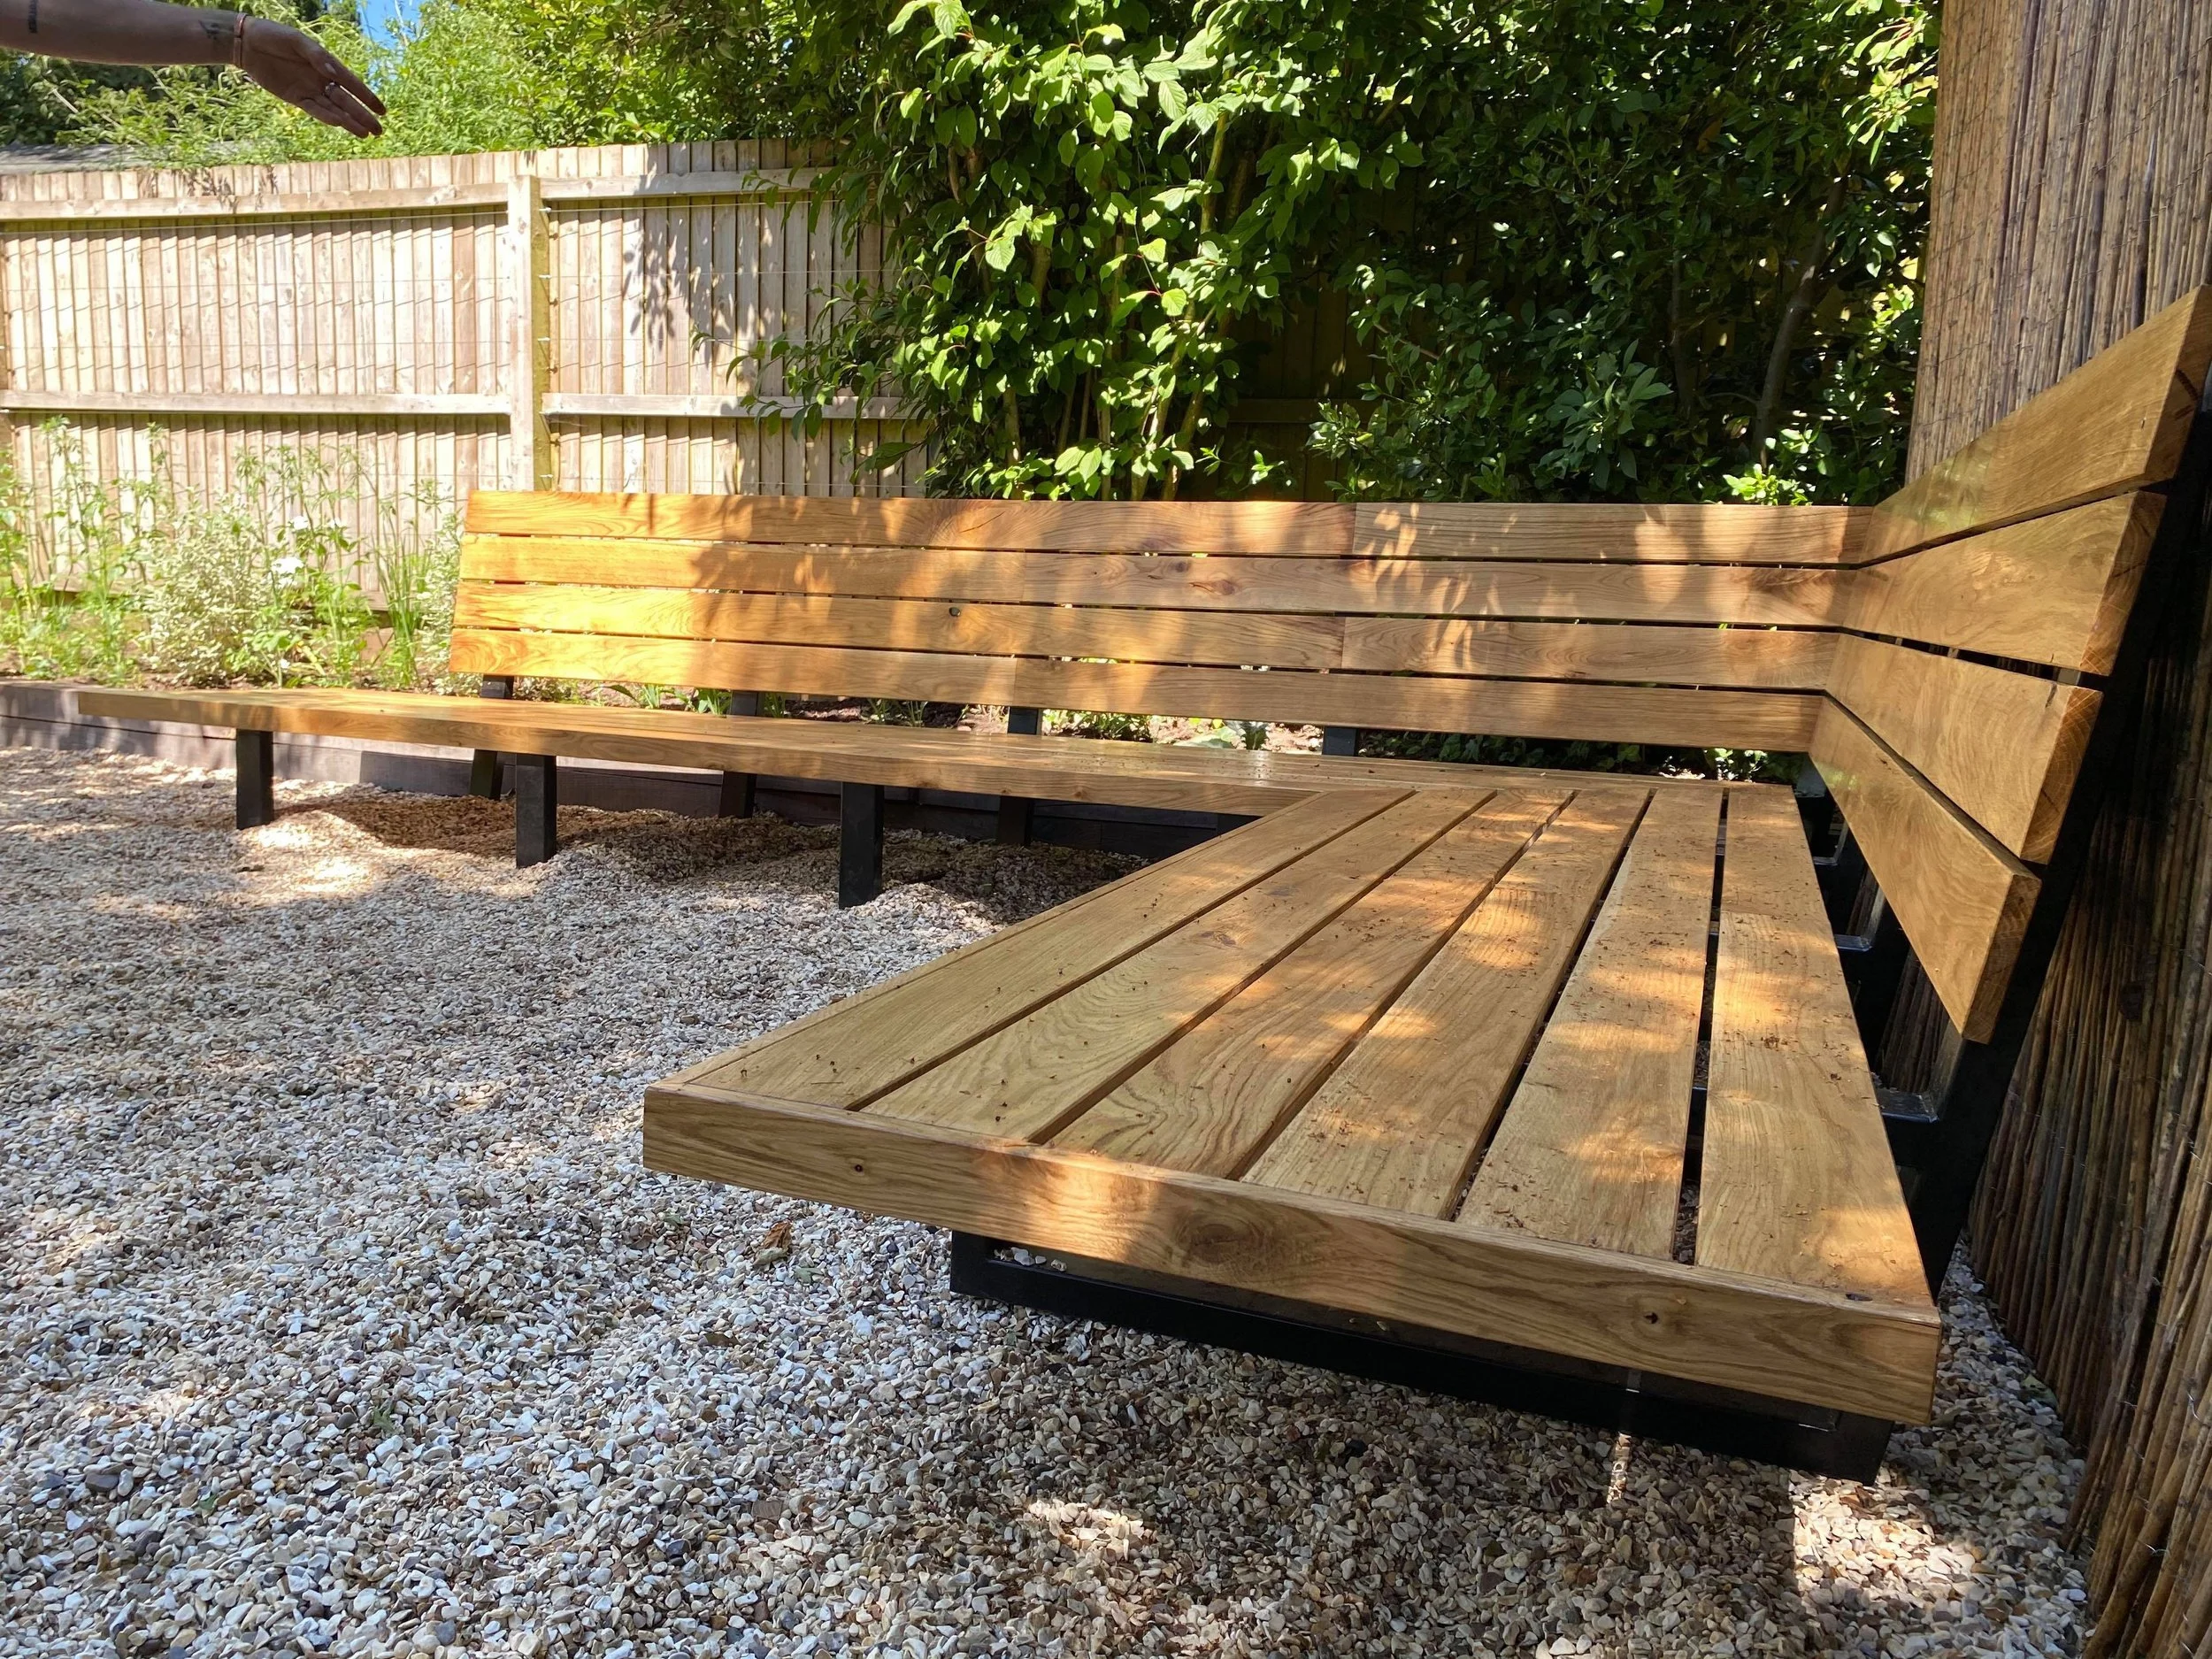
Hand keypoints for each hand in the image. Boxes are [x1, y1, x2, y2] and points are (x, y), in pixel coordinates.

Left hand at [236, 17, 384, 136]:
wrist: (246, 42)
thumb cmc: (273, 36)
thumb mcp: (296, 40)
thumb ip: (316, 56)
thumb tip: (334, 72)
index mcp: (326, 64)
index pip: (351, 83)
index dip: (367, 97)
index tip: (382, 111)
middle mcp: (321, 80)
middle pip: (346, 101)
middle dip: (362, 116)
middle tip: (379, 131)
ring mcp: (309, 90)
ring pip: (334, 109)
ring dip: (349, 122)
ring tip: (365, 134)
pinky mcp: (295, 98)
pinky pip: (314, 110)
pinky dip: (326, 117)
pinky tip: (340, 124)